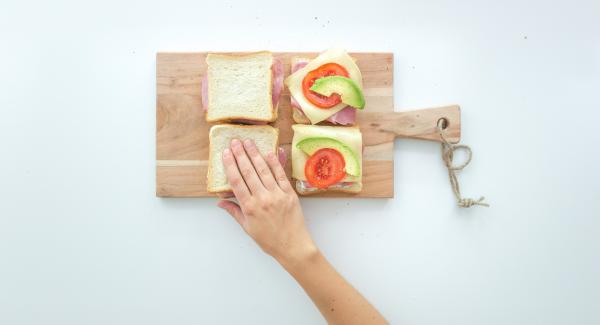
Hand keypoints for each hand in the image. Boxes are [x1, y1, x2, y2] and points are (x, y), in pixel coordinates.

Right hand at [217, 139, 316, 265]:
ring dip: (255, 154)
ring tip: (249, 142)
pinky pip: (281, 175)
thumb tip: (220, 201)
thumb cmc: (269, 240)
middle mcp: (262, 199)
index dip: (230, 165)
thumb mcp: (247, 228)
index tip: (225, 153)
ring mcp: (277, 195)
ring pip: (263, 170)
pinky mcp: (289, 194)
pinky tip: (269, 152)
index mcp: (250, 208)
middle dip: (240, 154)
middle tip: (235, 142)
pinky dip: (275, 163)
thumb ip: (234, 212)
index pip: (236, 181)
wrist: (292, 246)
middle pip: (248, 172)